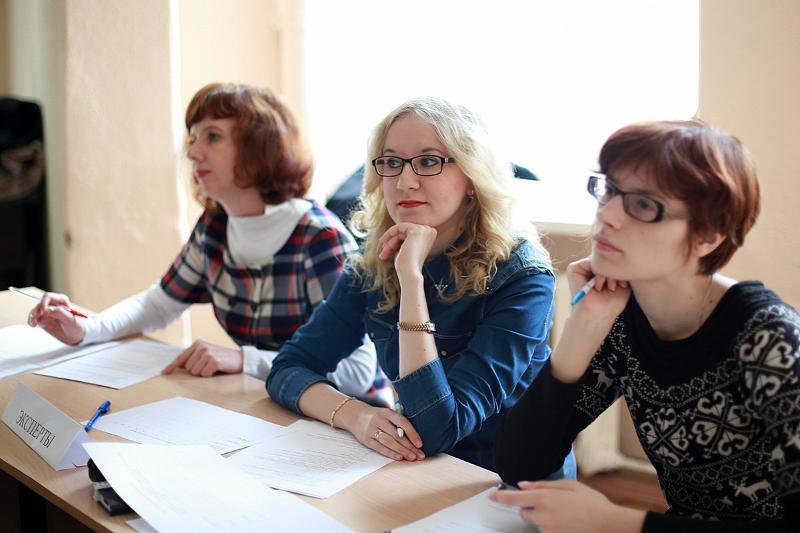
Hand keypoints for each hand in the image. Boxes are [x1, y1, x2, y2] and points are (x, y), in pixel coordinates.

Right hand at [27, 292, 85, 344]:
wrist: (76, 336)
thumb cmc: (76, 326)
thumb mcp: (70, 320)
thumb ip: (60, 313)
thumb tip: (47, 309)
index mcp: (62, 301)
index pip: (48, 297)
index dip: (44, 302)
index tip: (43, 311)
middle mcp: (53, 305)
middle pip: (40, 304)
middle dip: (36, 311)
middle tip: (35, 319)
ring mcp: (47, 313)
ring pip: (35, 311)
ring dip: (32, 316)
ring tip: (33, 324)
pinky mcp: (44, 320)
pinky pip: (34, 318)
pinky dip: (32, 321)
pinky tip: (32, 325)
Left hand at [162, 340, 243, 376]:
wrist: (240, 359)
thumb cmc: (222, 359)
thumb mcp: (206, 355)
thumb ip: (193, 359)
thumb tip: (178, 367)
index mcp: (198, 344)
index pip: (181, 357)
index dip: (172, 366)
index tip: (164, 373)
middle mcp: (202, 347)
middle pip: (188, 368)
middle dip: (197, 371)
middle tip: (208, 367)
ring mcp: (208, 353)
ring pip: (195, 372)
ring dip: (204, 373)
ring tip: (213, 368)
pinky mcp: (214, 361)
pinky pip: (204, 374)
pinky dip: (210, 375)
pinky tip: (217, 369)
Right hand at [346, 403, 424, 461]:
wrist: (355, 416)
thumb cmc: (377, 416)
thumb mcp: (387, 414)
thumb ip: (398, 423)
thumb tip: (415, 438)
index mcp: (387, 412)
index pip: (402, 422)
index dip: (412, 433)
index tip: (420, 443)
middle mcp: (379, 420)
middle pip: (397, 435)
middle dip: (410, 446)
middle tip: (420, 455)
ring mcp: (372, 430)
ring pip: (389, 442)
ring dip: (402, 451)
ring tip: (412, 458)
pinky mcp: (367, 440)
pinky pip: (380, 448)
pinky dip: (390, 453)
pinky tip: (399, 457)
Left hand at [378, 223, 436, 281]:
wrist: (410, 273)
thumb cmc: (407, 266)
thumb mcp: (406, 249)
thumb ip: (404, 239)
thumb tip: (393, 232)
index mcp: (430, 235)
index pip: (409, 234)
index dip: (397, 241)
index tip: (386, 249)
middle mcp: (430, 231)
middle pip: (404, 232)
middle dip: (392, 243)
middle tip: (383, 254)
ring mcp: (424, 229)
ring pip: (400, 231)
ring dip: (390, 243)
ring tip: (383, 254)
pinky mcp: (416, 230)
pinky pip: (398, 227)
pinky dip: (390, 234)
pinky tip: (383, 243)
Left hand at [489, 479, 644, 532]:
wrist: (608, 525)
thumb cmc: (592, 503)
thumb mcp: (569, 485)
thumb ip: (543, 484)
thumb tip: (524, 485)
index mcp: (544, 498)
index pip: (514, 498)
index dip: (501, 497)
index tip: (492, 496)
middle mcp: (542, 515)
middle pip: (524, 512)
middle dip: (530, 507)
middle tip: (548, 503)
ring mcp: (547, 529)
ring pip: (536, 522)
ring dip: (542, 517)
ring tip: (564, 513)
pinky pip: (546, 530)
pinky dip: (551, 525)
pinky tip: (566, 521)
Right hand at [567, 258, 629, 326]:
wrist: (599, 314)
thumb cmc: (611, 303)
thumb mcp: (623, 281)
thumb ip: (621, 266)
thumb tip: (620, 252)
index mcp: (599, 270)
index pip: (611, 258)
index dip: (619, 268)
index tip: (624, 284)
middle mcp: (589, 267)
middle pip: (605, 256)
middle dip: (614, 270)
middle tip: (617, 286)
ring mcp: (581, 267)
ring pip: (599, 259)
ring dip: (608, 273)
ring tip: (610, 287)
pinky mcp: (573, 268)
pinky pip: (591, 261)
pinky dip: (599, 272)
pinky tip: (599, 285)